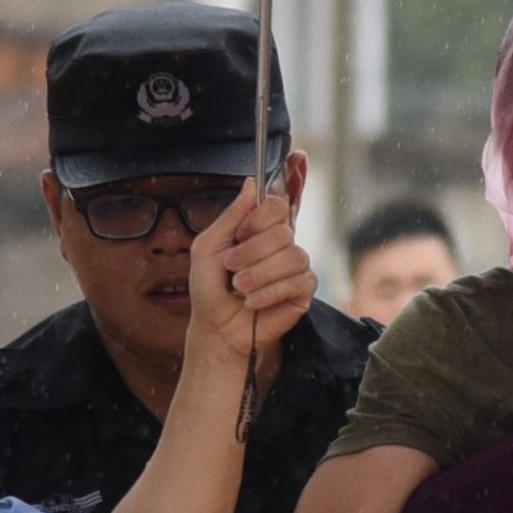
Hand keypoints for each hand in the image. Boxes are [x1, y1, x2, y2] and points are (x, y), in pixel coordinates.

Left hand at [185, 183, 314, 376]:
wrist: (217, 328)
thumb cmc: (210, 289)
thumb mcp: (208, 247)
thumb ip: (231, 216)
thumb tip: (251, 184)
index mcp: (260, 229)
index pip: (277, 204)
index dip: (260, 218)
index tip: (241, 233)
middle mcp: (282, 244)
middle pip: (283, 231)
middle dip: (251, 252)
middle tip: (231, 267)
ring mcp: (296, 266)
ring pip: (292, 256)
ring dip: (259, 274)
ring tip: (240, 288)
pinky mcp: (304, 291)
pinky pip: (299, 281)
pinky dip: (270, 292)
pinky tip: (253, 302)